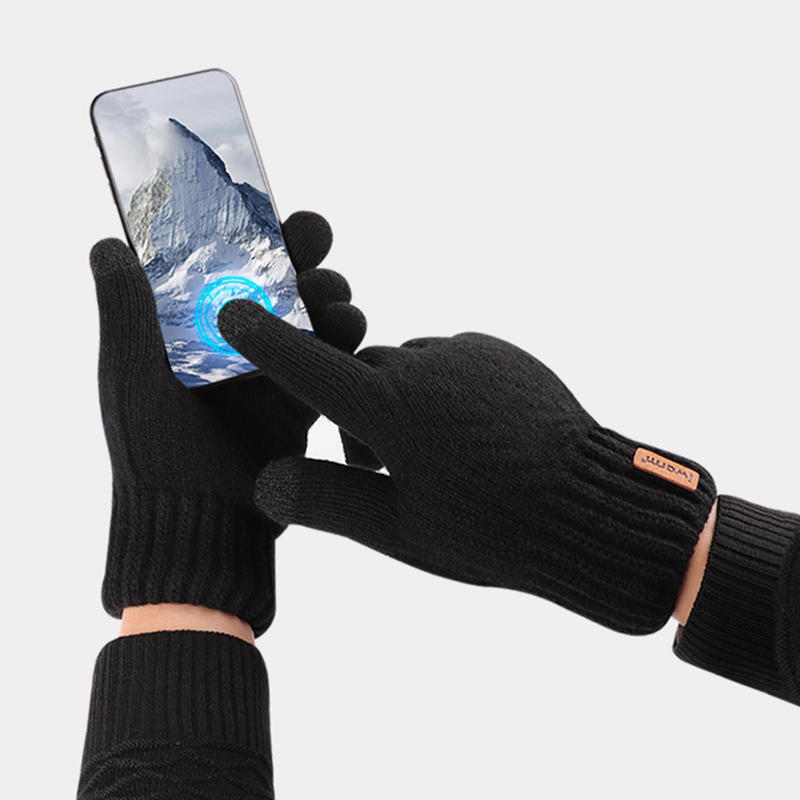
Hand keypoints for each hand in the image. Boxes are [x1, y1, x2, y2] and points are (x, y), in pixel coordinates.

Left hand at [90, 212, 364, 635]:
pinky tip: (353, 331)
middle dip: (302, 258)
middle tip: (316, 247)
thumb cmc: (157, 450)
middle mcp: (231, 343)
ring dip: (328, 297)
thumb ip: (126, 309)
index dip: (251, 233)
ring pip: (309, 316)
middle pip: (277, 283)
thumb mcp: (132, 375)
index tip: (274, 214)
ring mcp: (268, 372)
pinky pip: (329, 359)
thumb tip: (108, 244)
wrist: (202, 523)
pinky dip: (344, 341)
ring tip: (335, 298)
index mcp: (189, 327)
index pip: (223, 264)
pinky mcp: (300, 400)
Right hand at [219, 309, 715, 634]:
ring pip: (407, 368)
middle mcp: (424, 367)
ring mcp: (466, 354)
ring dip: (404, 402)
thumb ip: (327, 499)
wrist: (589, 508)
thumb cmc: (491, 530)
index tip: (232, 311)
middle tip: (383, 467)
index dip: (264, 339)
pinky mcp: (498, 352)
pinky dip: (443, 392)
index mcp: (391, 410)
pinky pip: (450, 363)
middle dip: (358, 411)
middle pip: (360, 374)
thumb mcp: (399, 530)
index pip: (307, 364)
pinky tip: (472, 436)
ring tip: (438, 458)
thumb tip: (265, 481)